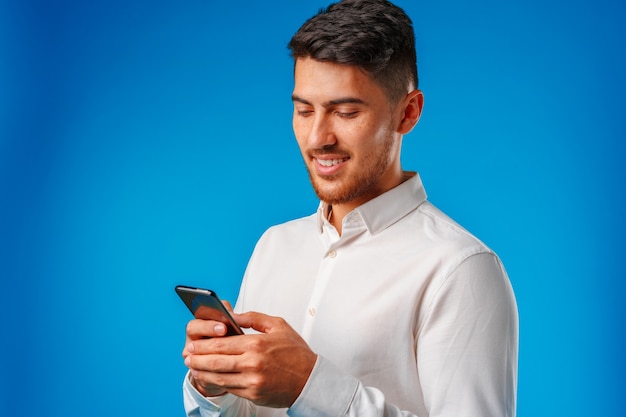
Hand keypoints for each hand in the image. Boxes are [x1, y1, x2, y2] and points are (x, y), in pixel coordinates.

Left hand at [184, 312, 316, 407]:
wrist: (311, 380)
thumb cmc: (296, 352)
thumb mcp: (278, 326)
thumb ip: (253, 318)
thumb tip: (233, 314)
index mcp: (257, 344)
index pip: (222, 344)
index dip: (204, 345)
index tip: (193, 344)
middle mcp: (253, 363)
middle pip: (216, 361)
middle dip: (197, 358)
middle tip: (187, 355)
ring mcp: (252, 381)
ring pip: (219, 377)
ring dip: (203, 372)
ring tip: (193, 367)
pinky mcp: (254, 394)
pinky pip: (230, 388)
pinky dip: (217, 382)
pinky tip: (211, 377)